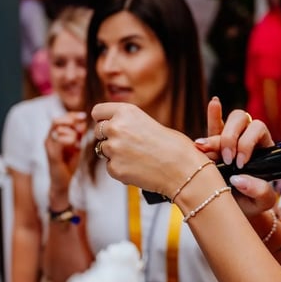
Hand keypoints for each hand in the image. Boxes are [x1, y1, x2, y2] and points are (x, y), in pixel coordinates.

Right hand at [46, 111, 86, 205]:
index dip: (72, 115)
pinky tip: (76, 145)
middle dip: (71, 121)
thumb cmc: (69, 163)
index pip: (61, 118)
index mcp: (55, 135)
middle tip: (81, 129)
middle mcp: (49, 138)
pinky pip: (58, 141)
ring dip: (71, 132)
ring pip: (57, 129)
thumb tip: (83, 122)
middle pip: (57, 120)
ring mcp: (49, 146)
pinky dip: (69, 140)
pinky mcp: (51, 154)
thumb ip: (79, 134)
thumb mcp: (76, 146)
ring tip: (78, 141)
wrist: (62, 181)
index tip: (84, 116)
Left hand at [91, 103, 206, 196]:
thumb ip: (128, 123)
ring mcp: (113, 149)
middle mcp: (116, 127)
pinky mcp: (114, 168)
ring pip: (103, 151)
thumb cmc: (174, 146)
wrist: (183, 169)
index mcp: (125, 111)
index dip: (102, 119)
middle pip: (98, 132)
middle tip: (127, 145)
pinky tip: (138, 169)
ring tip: (137, 158)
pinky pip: (110, 168)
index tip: (107, 125)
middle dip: (108, 138)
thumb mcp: (148, 123)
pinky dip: (121, 170)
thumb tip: (114, 129)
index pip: (97, 112)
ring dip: (115, 155)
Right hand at [196, 98, 277, 216]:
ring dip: (217, 134)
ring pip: (227, 122)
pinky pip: (214, 126)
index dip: (247, 143)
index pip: (258, 131)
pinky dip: (214, 115)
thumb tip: (240, 179)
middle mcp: (248, 140)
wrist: (235, 212)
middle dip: (231, 137)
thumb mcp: (262, 203)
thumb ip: (259, 192)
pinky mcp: (215, 146)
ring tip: (205, 150)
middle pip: (243, 120)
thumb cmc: (251, 206)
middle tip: (226, 160)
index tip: (240, 164)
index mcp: (264, 150)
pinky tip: (214, 103)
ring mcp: (231, 142)